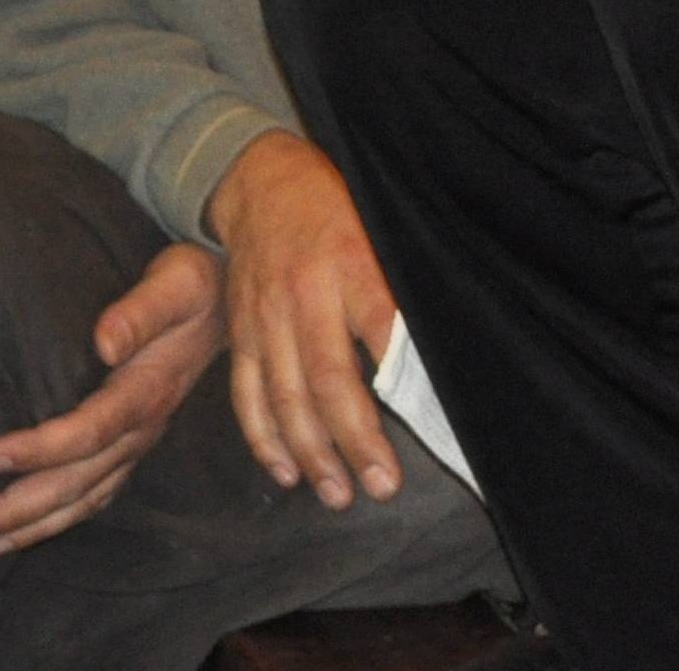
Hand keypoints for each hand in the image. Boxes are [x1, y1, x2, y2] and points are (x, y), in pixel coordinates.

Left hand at [0, 241, 223, 556]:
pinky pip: (98, 493)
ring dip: (33, 525)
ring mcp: (140, 440)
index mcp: (148, 390)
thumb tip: (104, 343)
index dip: (37, 451)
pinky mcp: (134, 442)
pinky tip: (28, 531)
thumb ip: (140, 312)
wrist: (224, 298)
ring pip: (85, 497)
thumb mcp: (174, 284)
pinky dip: (62, 517)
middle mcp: (143, 427)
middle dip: (19, 508)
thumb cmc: (192, 285)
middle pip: (77, 481)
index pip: (88, 432)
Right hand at [205, 130, 401, 509]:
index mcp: (351, 262)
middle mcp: (303, 295)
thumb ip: (400, 281)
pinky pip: (246, 394)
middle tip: (382, 485)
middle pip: (327, 377)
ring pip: (284, 396)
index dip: (400, 374)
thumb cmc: (338, 205)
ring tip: (338, 495)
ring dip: (311, 453)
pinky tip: (287, 473)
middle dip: (354, 439)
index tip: (427, 420)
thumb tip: (438, 342)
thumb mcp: (380, 224)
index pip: (379, 326)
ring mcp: (264, 317)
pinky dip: (263, 439)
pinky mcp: (240, 333)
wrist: (262, 183)